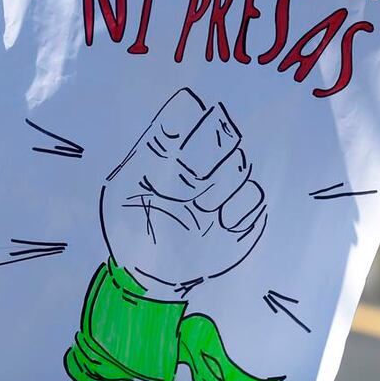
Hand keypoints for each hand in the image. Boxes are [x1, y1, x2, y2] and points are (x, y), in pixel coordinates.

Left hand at [100, 88, 266, 293]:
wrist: (146, 271)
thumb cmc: (130, 224)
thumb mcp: (125, 188)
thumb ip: (153, 153)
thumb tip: (181, 113)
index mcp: (166, 146)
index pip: (187, 110)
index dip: (190, 120)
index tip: (177, 146)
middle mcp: (198, 158)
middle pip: (222, 131)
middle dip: (211, 151)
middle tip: (193, 180)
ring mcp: (222, 184)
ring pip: (240, 165)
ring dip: (220, 187)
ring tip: (201, 208)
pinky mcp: (241, 213)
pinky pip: (255, 197)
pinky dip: (239, 210)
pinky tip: (222, 223)